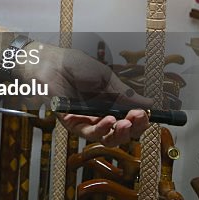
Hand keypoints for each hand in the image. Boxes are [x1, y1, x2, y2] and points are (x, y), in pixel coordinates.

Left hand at [26, 44, 151, 146]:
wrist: (50, 61)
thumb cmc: (74, 65)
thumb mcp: (105, 77)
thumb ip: (124, 93)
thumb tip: (148, 103)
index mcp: (109, 104)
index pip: (130, 119)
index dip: (140, 120)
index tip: (147, 114)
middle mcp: (99, 115)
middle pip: (121, 133)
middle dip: (134, 129)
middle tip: (139, 119)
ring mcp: (85, 121)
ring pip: (107, 138)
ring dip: (119, 133)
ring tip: (126, 123)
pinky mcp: (70, 123)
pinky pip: (87, 133)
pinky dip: (100, 129)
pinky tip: (108, 121)